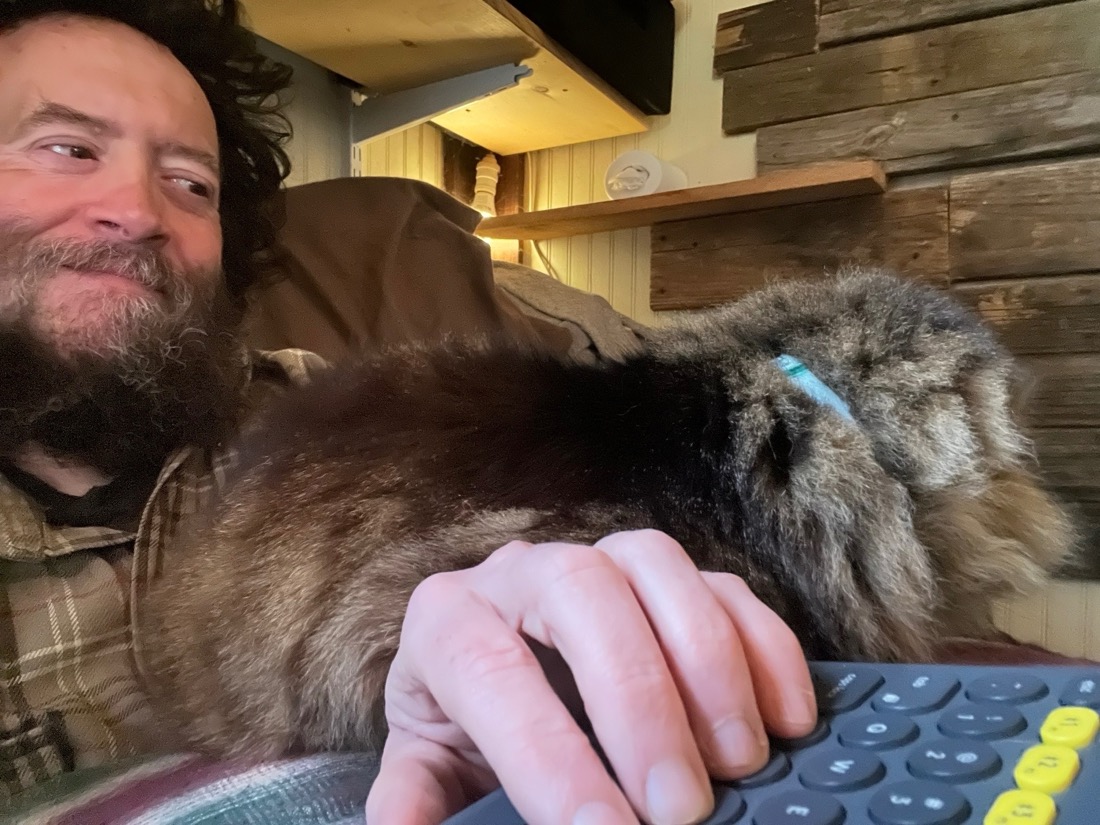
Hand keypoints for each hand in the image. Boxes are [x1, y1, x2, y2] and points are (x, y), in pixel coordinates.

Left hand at [364, 529, 816, 824]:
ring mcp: (601, 559)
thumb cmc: (462, 725)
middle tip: (680, 809)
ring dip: (709, 665)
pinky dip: (764, 646)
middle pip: (583, 596)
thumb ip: (414, 798)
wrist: (496, 666)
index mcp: (447, 621)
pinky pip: (725, 583)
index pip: (493, 673)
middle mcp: (523, 572)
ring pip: (658, 566)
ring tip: (738, 762)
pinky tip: (786, 719)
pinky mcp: (668, 574)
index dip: (548, 758)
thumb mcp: (428, 763)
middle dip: (639, 703)